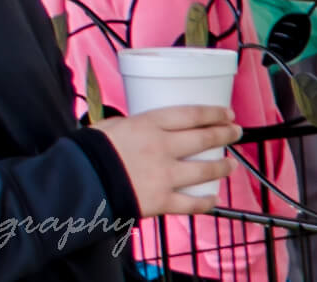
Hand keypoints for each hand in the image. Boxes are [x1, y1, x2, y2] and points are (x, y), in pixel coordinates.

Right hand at [97, 105, 240, 217]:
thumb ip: (133, 126)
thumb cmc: (90, 152)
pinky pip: (190, 204)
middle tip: (237, 131)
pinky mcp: (160, 201)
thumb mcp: (112, 126)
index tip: (227, 112)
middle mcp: (163, 147)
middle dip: (225, 133)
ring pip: (204, 169)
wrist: (79, 183)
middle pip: (203, 137)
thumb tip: (141, 127)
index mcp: (149, 124)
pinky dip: (205, 203)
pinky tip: (213, 199)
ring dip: (222, 167)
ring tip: (231, 166)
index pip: (191, 114)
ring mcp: (164, 175)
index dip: (213, 112)